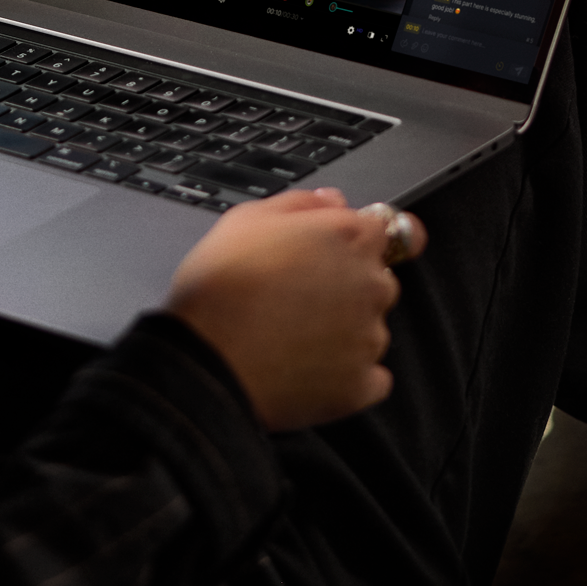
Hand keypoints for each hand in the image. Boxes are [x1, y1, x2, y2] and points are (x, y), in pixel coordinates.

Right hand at [163, 189, 421, 432]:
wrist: (205, 360)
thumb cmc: (218, 288)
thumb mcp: (246, 220)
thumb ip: (301, 203)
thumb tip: (333, 201)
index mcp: (348, 237)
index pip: (381, 229)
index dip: (352, 242)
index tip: (332, 256)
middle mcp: (370, 284)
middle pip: (378, 280)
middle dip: (347, 288)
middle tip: (297, 298)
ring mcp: (370, 337)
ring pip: (371, 329)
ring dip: (344, 333)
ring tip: (292, 337)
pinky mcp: (362, 384)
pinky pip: (370, 379)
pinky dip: (346, 377)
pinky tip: (308, 370)